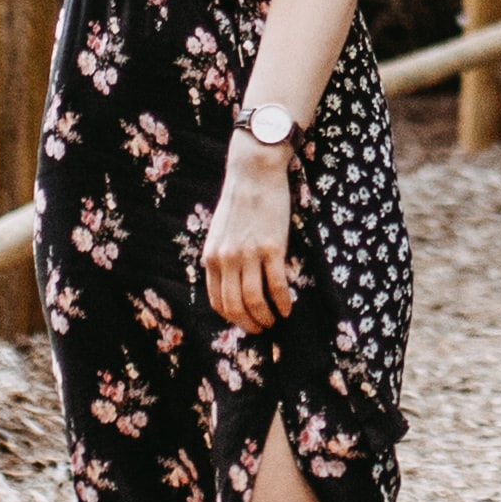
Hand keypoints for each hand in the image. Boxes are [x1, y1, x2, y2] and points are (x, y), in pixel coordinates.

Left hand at [204, 150, 301, 332]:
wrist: (253, 172)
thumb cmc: (240, 199)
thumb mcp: (219, 231)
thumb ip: (221, 256)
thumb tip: (231, 282)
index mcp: (211, 257)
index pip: (217, 301)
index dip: (232, 318)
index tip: (245, 322)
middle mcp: (226, 259)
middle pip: (234, 307)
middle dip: (249, 324)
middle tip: (262, 329)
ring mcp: (248, 254)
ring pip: (254, 301)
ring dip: (265, 318)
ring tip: (275, 321)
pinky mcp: (271, 248)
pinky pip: (276, 286)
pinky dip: (283, 303)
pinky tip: (288, 308)